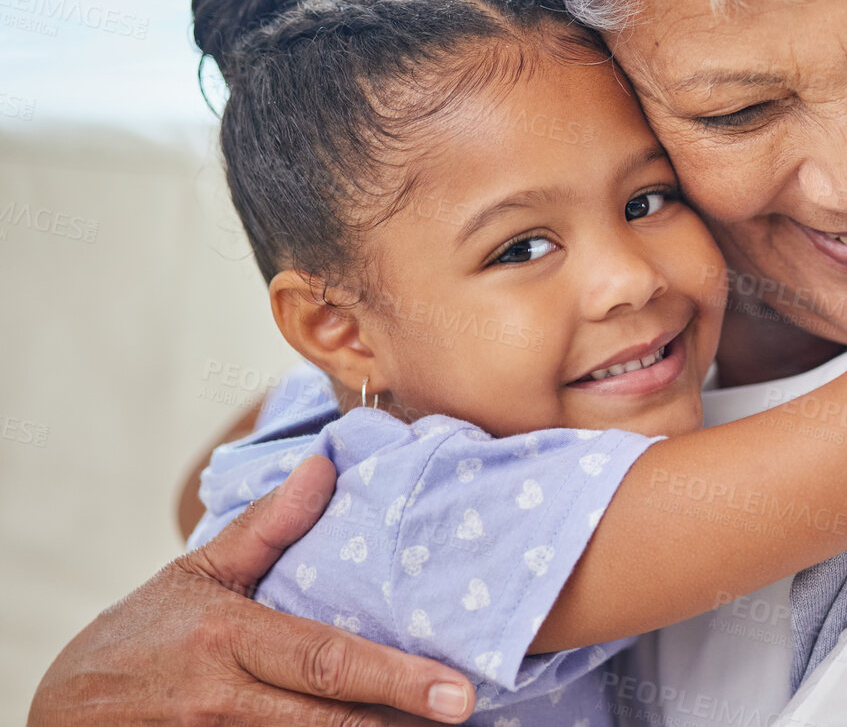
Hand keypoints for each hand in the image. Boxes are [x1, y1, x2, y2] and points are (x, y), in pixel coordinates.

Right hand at [29, 455, 475, 725]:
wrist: (60, 714)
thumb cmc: (141, 638)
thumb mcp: (196, 575)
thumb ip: (265, 528)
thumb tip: (325, 466)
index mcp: (228, 641)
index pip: (325, 661)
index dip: (395, 679)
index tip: (459, 693)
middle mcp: (222, 702)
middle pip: (328, 724)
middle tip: (466, 717)